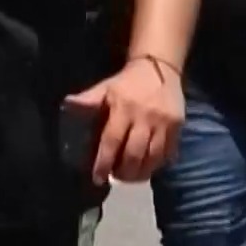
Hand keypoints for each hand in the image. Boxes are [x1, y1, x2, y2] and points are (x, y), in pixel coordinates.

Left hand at [62, 56, 183, 183]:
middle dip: (123, 172)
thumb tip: (68, 104)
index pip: (112, 140)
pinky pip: (168, 153)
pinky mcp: (178, 126)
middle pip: (134, 154)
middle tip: (115, 177)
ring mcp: (164, 122)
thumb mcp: (105, 87)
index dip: (104, 162)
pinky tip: (147, 168)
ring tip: (130, 176)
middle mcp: (145, 116)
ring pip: (153, 158)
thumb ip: (88, 99)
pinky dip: (156, 166)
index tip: (98, 178)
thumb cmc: (127, 82)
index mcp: (123, 107)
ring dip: (140, 173)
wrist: (159, 67)